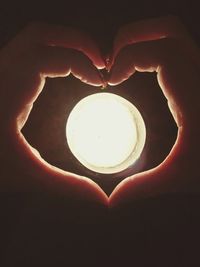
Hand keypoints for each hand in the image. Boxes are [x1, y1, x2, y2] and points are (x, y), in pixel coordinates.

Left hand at [0, 23, 107, 203]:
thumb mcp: (24, 174)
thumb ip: (63, 185)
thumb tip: (99, 198)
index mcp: (7, 90)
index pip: (49, 57)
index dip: (81, 63)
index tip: (100, 81)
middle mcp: (2, 72)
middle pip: (42, 35)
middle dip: (78, 43)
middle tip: (101, 63)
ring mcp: (1, 71)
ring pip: (36, 39)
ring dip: (66, 46)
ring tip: (89, 65)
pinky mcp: (4, 76)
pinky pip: (31, 53)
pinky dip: (55, 56)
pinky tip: (68, 75)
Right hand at [108, 16, 199, 205]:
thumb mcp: (184, 175)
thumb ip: (146, 186)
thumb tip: (114, 200)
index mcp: (195, 94)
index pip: (163, 52)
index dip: (129, 57)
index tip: (110, 78)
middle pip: (166, 30)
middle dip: (130, 40)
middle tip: (111, 65)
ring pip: (171, 33)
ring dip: (141, 41)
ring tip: (121, 64)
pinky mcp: (197, 75)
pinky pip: (173, 48)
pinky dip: (151, 51)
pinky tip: (139, 72)